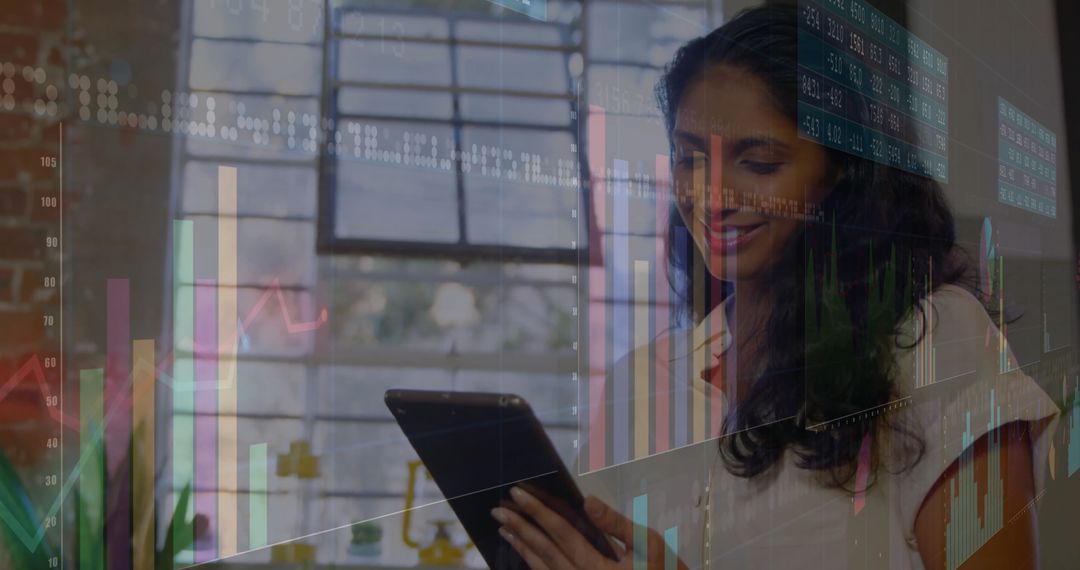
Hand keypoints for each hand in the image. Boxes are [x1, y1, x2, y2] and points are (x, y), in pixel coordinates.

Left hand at [490, 487, 686, 569]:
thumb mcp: (649, 546)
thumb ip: (616, 524)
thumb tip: (586, 501)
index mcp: (596, 567)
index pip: (560, 532)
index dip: (537, 511)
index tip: (516, 494)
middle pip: (544, 551)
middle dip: (520, 528)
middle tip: (497, 511)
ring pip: (543, 569)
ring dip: (522, 548)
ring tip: (505, 531)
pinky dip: (536, 566)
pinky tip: (527, 555)